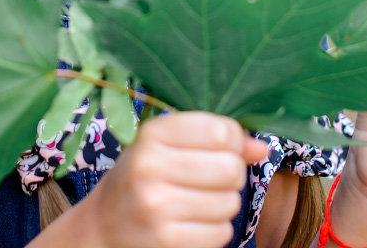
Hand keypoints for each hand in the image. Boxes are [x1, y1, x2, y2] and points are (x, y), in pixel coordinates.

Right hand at [79, 111, 264, 247]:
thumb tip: (262, 149)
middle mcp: (151, 166)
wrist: (103, 225)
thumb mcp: (167, 146)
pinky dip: (214, 231)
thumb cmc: (142, 177)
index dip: (232, 141)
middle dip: (229, 175)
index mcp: (153, 134)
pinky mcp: (167, 239)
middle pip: (231, 168)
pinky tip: (191, 223)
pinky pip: (221, 233)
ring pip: (230, 203)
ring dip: (222, 205)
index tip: (219, 149)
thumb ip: (215, 140)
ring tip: (197, 202)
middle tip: (209, 180)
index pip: (221, 130)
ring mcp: (157, 206)